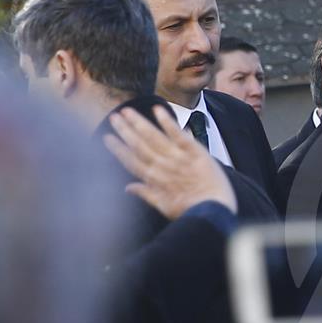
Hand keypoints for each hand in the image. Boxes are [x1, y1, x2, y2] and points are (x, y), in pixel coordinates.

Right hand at [104, 105, 236, 218]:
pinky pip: (178, 134)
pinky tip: (157, 110)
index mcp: (154, 180)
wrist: (214, 211)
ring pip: (154, 137)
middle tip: (113, 117)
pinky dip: (167, 122)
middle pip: (140, 145)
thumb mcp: (165, 207)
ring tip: (127, 111)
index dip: (118, 149)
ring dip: (139, 123)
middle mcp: (163, 166)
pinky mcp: (194, 152)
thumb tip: (127, 188)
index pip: (132, 161)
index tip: (107, 138)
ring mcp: (178, 157)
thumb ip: (146, 194)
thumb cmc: (191, 212)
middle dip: (125, 131)